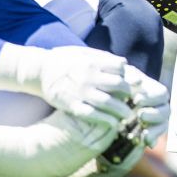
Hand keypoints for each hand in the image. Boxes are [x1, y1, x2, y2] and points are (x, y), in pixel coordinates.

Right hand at [0, 44, 132, 129]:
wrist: (41, 70)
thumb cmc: (65, 60)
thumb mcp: (83, 52)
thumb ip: (104, 57)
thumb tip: (124, 63)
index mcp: (93, 62)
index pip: (120, 68)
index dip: (128, 76)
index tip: (134, 83)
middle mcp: (89, 77)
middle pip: (118, 85)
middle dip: (130, 94)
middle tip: (136, 101)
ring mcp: (81, 92)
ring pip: (109, 102)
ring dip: (122, 110)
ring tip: (129, 115)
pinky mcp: (72, 105)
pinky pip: (93, 115)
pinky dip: (106, 120)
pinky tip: (114, 124)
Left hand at [124, 65, 169, 147]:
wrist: (106, 103)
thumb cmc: (116, 85)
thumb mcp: (122, 77)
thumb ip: (129, 76)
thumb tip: (137, 82)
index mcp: (154, 91)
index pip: (162, 94)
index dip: (152, 98)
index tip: (136, 99)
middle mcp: (159, 106)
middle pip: (166, 111)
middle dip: (154, 114)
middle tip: (140, 115)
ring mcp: (155, 121)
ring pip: (163, 125)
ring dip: (155, 128)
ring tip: (143, 132)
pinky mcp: (149, 133)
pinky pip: (155, 138)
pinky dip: (151, 139)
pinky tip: (143, 140)